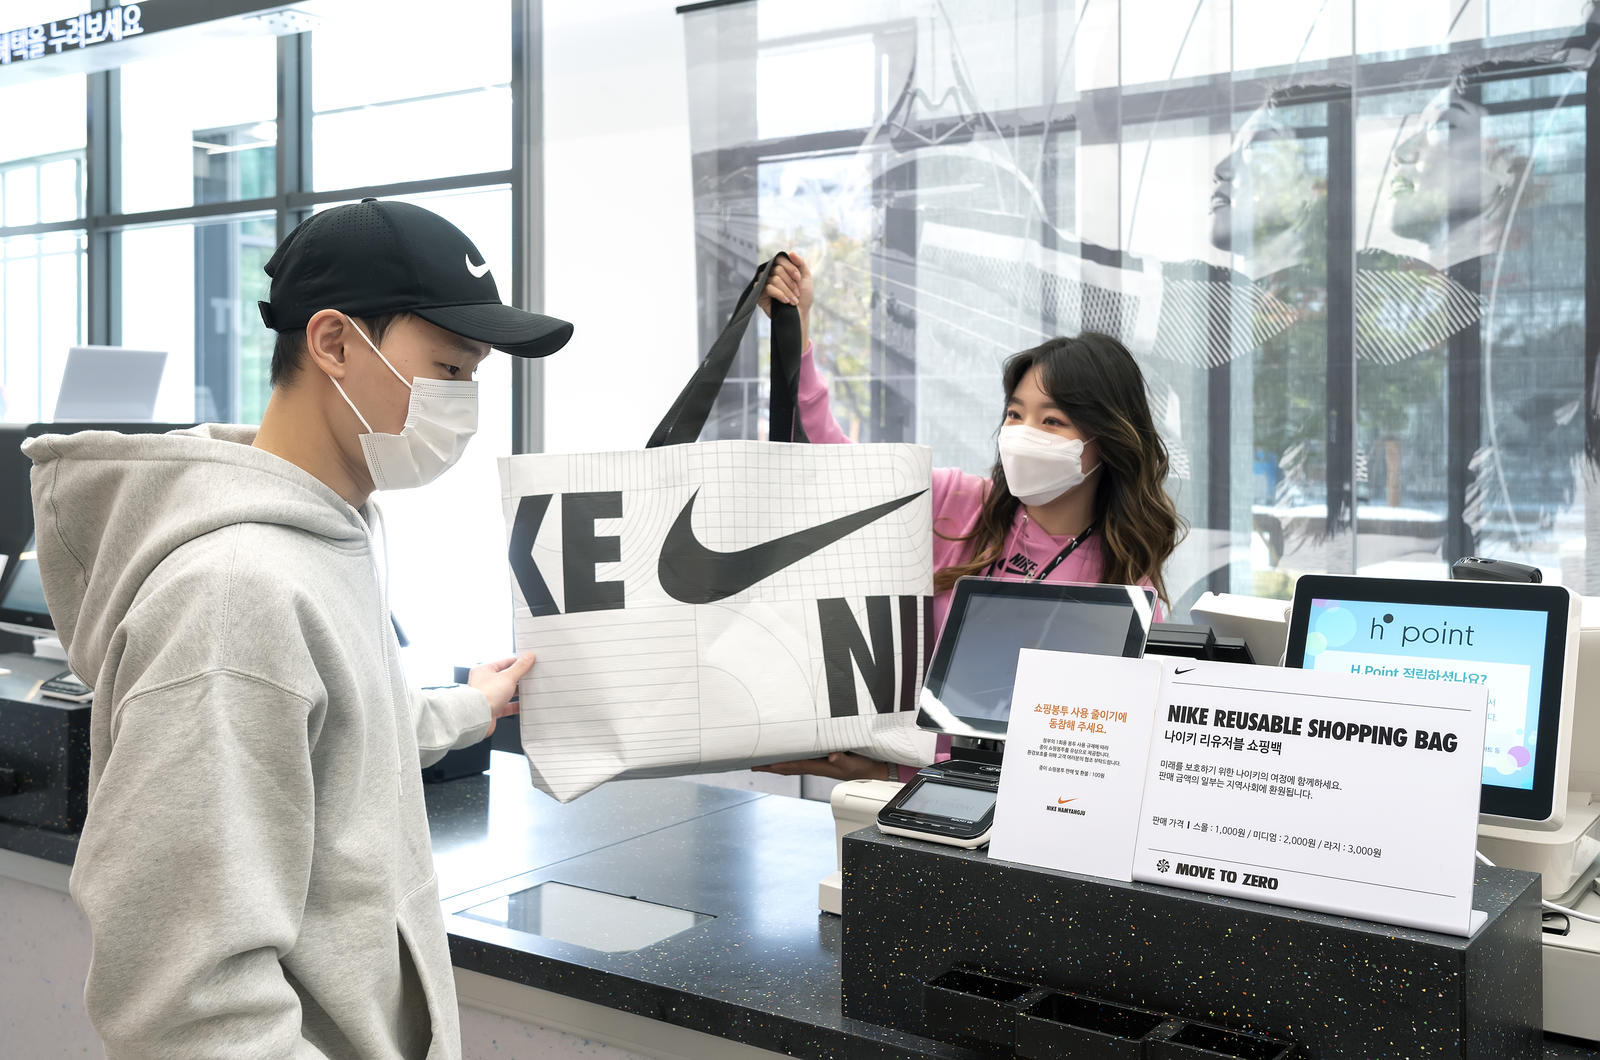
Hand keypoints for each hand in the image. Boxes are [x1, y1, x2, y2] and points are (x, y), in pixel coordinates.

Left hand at [467, 652, 534, 737]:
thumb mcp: (507, 677)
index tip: (529, 662)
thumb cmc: (485, 695)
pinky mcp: (493, 709)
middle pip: (506, 678)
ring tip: (530, 690)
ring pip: (507, 692)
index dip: (518, 662)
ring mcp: (489, 697)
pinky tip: (524, 705)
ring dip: (518, 692)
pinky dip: (516, 705)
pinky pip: (507, 706)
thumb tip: (528, 656)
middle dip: (519, 679)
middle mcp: (485, 683)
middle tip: (531, 677)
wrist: (478, 717)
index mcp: (484, 670)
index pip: (504, 663)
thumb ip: (520, 667)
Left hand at [752, 751, 892, 781]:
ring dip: (776, 764)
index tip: (762, 763)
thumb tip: (830, 757)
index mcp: (820, 766)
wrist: (875, 773)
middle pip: (788, 766)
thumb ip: (843, 759)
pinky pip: (800, 760)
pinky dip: (788, 759)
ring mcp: (818, 764)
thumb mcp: (855, 762)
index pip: (793, 764)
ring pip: (792, 764)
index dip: (777, 764)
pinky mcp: (823, 761)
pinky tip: (784, 756)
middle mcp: (816, 766)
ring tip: (761, 762)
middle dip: (769, 766)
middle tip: (751, 764)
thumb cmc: (864, 767)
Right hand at [757, 251, 812, 350]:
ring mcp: (763, 283)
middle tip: (797, 293)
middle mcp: (770, 273)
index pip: (780, 258)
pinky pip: (767, 288)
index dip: (790, 268)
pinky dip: (780, 295)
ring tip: (793, 300)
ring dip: (787, 291)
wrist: (800, 314)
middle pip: (778, 269)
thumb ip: (800, 263)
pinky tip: (786, 302)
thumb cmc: (803, 297)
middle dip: (790, 282)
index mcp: (780, 267)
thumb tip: (790, 252)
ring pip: (774, 279)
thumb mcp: (806, 277)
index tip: (799, 279)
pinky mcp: (759, 294)